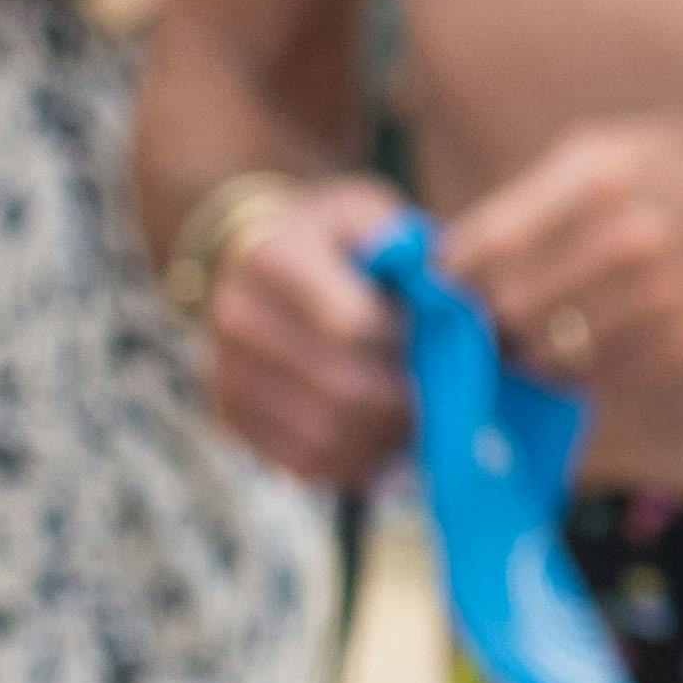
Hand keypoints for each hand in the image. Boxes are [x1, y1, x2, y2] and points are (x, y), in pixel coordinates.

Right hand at [204, 178, 418, 492]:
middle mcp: (237, 317)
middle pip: (341, 388)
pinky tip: (384, 438)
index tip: (434, 340)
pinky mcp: (228, 414)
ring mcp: (225, 370)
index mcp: (273, 260)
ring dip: (386, 437)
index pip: (352, 326)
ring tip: (418, 417)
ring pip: (325, 433)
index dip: (406, 344)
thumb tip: (458, 305)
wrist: (255, 258)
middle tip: (441, 395)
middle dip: (406, 400)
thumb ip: (414, 255)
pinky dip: (357, 461)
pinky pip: (303, 460)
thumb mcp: (374, 220)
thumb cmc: (337, 241)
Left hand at [431, 109, 682, 382]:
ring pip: (547, 351)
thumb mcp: (603, 151)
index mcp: (600, 177)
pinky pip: (597, 375)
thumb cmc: (681, 167)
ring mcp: (664, 297)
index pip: (487, 246)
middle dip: (481, 317)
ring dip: (521, 349)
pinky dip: (572, 367)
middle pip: (509, 306)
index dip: (448, 275)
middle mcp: (632, 239)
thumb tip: (448, 265)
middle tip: (476, 316)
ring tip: (519, 335)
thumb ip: (527, 204)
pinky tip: (571, 345)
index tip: (439, 284)